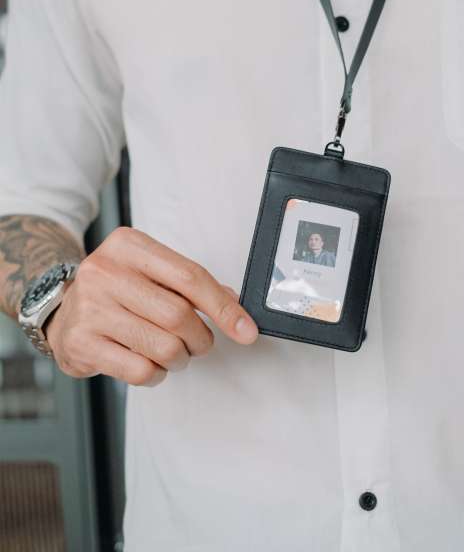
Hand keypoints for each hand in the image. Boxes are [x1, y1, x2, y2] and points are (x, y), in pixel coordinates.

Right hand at [45, 226, 257, 386]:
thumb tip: (234, 307)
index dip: (224, 307)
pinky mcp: (81, 343)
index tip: (246, 330)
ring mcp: (90, 307)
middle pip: (179, 315)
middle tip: (200, 343)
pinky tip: (150, 363)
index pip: (190, 277)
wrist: (61, 312)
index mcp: (129, 245)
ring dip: (181, 358)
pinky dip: (157, 374)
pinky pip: (140, 370)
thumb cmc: (116, 291)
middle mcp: (106, 271)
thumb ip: (190, 284)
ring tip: (174, 354)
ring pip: (164, 346)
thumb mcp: (150, 272)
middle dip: (201, 338)